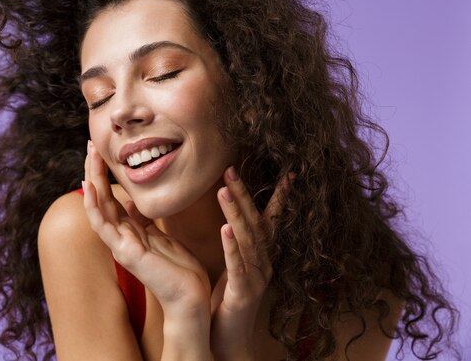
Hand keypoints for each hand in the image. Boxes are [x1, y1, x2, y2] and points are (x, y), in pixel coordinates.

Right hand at [83, 141, 210, 318]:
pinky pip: (103, 226)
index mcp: (130, 232)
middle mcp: (120, 237)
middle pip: (100, 198)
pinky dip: (94, 206)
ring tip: (89, 156)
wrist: (190, 299)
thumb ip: (144, 221)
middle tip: (90, 144)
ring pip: (97, 208)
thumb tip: (130, 203)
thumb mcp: (161, 237)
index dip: (104, 175)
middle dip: (94, 170)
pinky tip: (88, 186)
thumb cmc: (180, 271)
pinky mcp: (125, 253)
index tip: (101, 151)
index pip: (110, 198)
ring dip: (91, 180)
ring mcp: (120, 245)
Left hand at [210, 167, 292, 359]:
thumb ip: (237, 245)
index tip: (288, 173)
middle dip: (245, 195)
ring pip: (248, 241)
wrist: (228, 342)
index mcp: (262, 258)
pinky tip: (224, 229)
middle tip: (230, 169)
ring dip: (236, 213)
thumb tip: (231, 221)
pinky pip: (237, 266)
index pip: (271, 222)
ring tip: (224, 189)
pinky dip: (231, 246)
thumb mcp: (235, 268)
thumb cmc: (227, 302)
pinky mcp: (242, 293)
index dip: (279, 198)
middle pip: (257, 224)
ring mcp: (256, 279)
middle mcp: (264, 265)